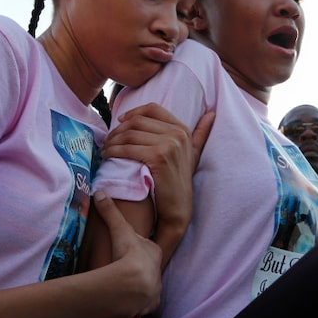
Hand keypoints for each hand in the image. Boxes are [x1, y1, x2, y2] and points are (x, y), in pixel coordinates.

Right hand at [92, 191, 162, 316]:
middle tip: (121, 267)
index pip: (145, 247)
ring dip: (135, 286)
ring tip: (120, 286)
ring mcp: (154, 290)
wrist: (133, 287)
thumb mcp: (119, 230)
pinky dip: (134, 303)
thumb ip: (110, 211)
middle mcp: (158, 271)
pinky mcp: (148, 306)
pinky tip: (123, 302)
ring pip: (145, 285)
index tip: (125, 248)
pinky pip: (141, 304)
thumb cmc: (128, 255)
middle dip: (136, 267)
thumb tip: (99, 191)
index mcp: (154, 252)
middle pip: (146, 267)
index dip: (135, 247)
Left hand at [102, 103, 213, 264]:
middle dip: (118, 129)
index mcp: (183, 129)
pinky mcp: (158, 157)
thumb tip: (212, 113)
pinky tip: (107, 156)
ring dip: (112, 141)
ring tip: (105, 148)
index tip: (121, 122)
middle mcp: (178, 134)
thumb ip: (201, 133)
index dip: (133, 113)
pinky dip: (113, 151)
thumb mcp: (193, 154)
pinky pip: (127, 148)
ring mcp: (169, 144)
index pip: (152, 109)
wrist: (177, 208)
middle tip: (107, 139)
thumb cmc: (179, 182)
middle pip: (137, 121)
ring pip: (129, 134)